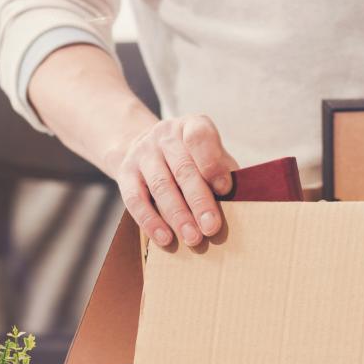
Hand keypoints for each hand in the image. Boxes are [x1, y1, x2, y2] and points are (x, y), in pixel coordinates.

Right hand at [113, 115, 237, 246]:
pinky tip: (165, 238)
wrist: (144, 147)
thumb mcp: (209, 153)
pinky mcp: (125, 172)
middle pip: (183, 169)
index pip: (200, 137)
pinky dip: (150, 221)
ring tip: (193, 238)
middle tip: (211, 227)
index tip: (224, 189)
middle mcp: (165, 135)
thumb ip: (222, 170)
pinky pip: (135, 199)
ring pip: (161, 186)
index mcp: (191, 126)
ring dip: (178, 216)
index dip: (212, 163)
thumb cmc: (189, 157)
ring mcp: (142, 152)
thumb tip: (237, 200)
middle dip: (199, 201)